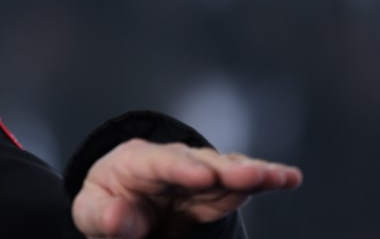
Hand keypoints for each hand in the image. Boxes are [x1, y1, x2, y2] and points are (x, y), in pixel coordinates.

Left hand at [72, 138, 301, 238]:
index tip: (202, 175)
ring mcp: (198, 173)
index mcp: (135, 163)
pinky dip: (264, 179)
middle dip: (225, 168)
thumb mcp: (91, 212)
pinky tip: (289, 178)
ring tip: (279, 177)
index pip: (158, 163)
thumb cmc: (106, 204)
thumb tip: (116, 218)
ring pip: (226, 168)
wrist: (121, 201)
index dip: (181, 168)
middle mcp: (172, 161)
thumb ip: (102, 216)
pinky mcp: (217, 189)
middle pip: (200, 162)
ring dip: (252, 172)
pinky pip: (242, 183)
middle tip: (250, 175)